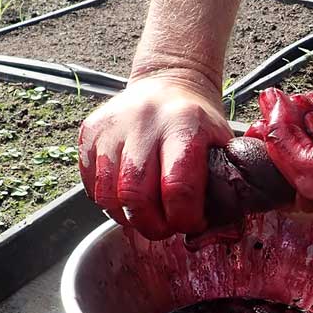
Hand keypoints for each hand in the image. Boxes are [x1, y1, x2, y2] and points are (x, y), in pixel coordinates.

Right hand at [78, 72, 232, 239]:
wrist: (169, 83)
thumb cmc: (198, 122)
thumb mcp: (222, 143)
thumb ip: (223, 182)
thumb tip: (212, 228)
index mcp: (185, 123)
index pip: (179, 188)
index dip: (184, 218)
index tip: (192, 223)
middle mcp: (144, 120)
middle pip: (136, 196)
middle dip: (152, 225)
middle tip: (165, 227)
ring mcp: (112, 125)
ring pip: (107, 194)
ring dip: (127, 216)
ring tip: (146, 213)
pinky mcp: (89, 132)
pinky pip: (91, 184)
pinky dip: (109, 201)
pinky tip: (128, 195)